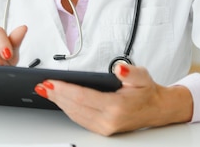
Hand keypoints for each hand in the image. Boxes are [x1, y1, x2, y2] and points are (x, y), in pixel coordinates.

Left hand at [34, 64, 192, 135]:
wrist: (157, 109)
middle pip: (75, 107)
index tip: (51, 83)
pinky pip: (79, 119)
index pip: (83, 98)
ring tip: (45, 90)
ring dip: (58, 102)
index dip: (64, 90)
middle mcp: (109, 120)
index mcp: (117, 107)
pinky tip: (59, 100)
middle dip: (56, 95)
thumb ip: (131, 72)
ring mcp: (105, 127)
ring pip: (75, 115)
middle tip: (41, 85)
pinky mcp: (102, 129)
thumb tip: (119, 70)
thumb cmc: (147, 91)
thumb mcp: (142, 76)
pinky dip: (67, 109)